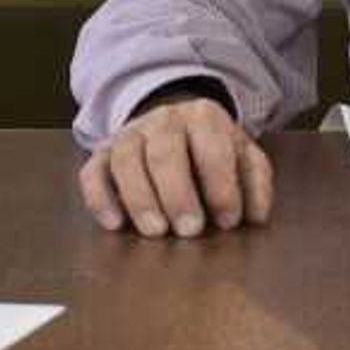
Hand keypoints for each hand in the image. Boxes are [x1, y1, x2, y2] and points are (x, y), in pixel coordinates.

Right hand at [76, 97, 272, 238]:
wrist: (176, 126)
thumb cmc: (212, 151)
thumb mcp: (242, 157)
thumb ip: (255, 182)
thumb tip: (256, 216)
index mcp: (203, 117)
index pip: (212, 148)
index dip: (222, 187)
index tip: (228, 221)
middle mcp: (163, 120)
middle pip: (165, 153)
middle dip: (178, 194)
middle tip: (190, 231)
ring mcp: (128, 134)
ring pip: (126, 160)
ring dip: (140, 198)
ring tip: (156, 232)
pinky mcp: (102, 154)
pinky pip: (92, 172)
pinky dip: (99, 198)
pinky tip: (115, 224)